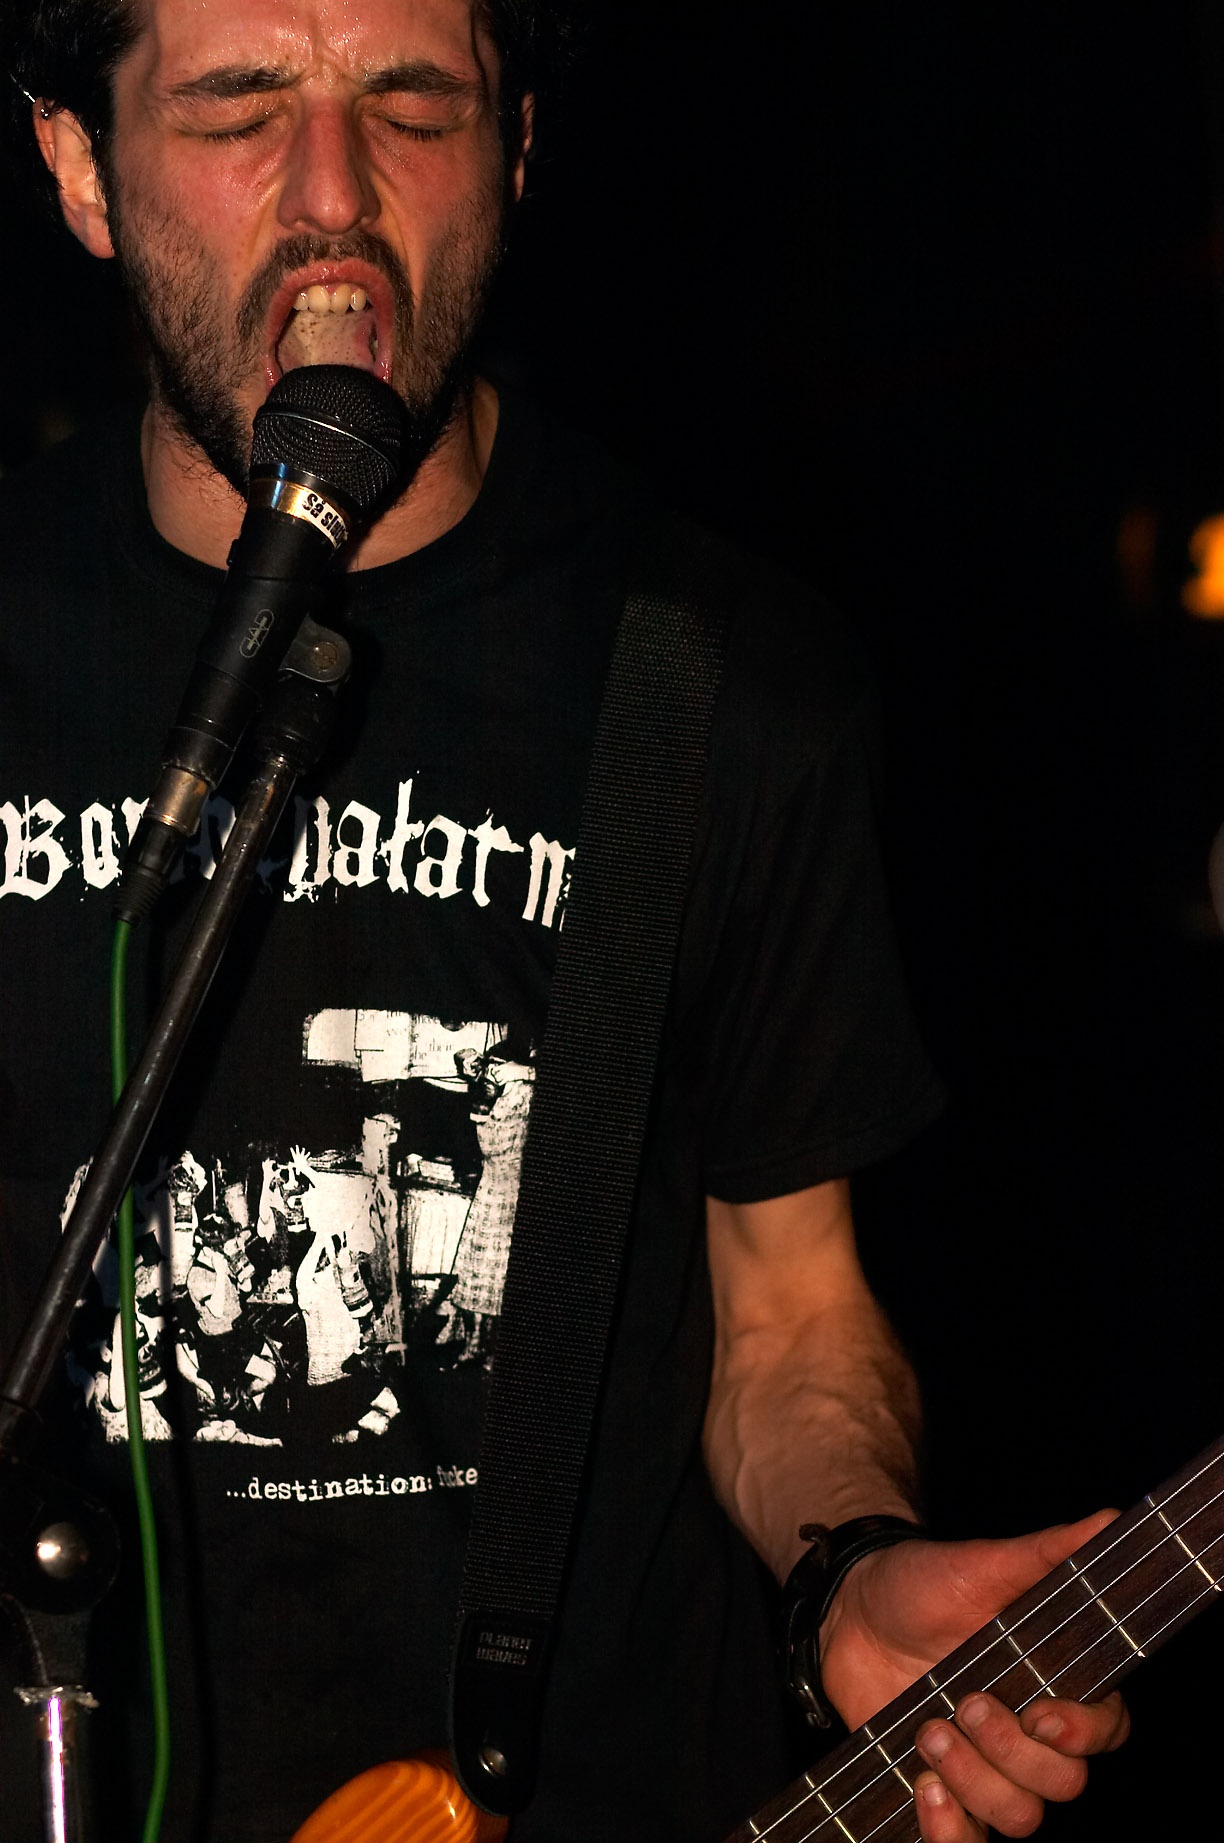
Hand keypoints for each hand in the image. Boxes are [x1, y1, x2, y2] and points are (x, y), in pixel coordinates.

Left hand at [819, 1512, 1130, 1838]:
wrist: (851, 1611)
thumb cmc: (924, 1584)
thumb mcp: (983, 1564)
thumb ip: (1047, 1552)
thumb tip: (1109, 1521)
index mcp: (1054, 1680)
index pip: (1105, 1730)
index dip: (1085, 1734)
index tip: (1043, 1713)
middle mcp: (1028, 1733)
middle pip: (1062, 1784)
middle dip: (1013, 1751)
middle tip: (966, 1702)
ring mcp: (986, 1770)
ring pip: (1019, 1817)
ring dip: (976, 1782)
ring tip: (930, 1728)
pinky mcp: (943, 1795)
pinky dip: (948, 1831)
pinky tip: (923, 1786)